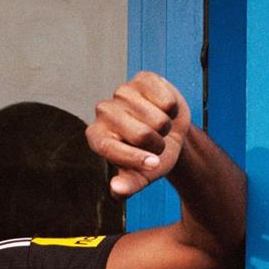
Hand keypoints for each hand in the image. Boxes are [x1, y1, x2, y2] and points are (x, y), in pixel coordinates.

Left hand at [86, 71, 191, 198]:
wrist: (170, 136)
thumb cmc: (150, 158)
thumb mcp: (141, 177)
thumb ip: (128, 186)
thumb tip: (117, 190)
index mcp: (96, 137)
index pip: (111, 149)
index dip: (136, 159)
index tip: (154, 165)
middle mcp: (103, 112)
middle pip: (141, 134)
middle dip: (156, 144)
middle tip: (155, 144)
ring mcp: (122, 92)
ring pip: (158, 117)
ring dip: (165, 127)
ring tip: (159, 127)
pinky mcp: (143, 78)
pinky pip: (167, 99)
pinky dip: (172, 109)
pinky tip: (163, 109)